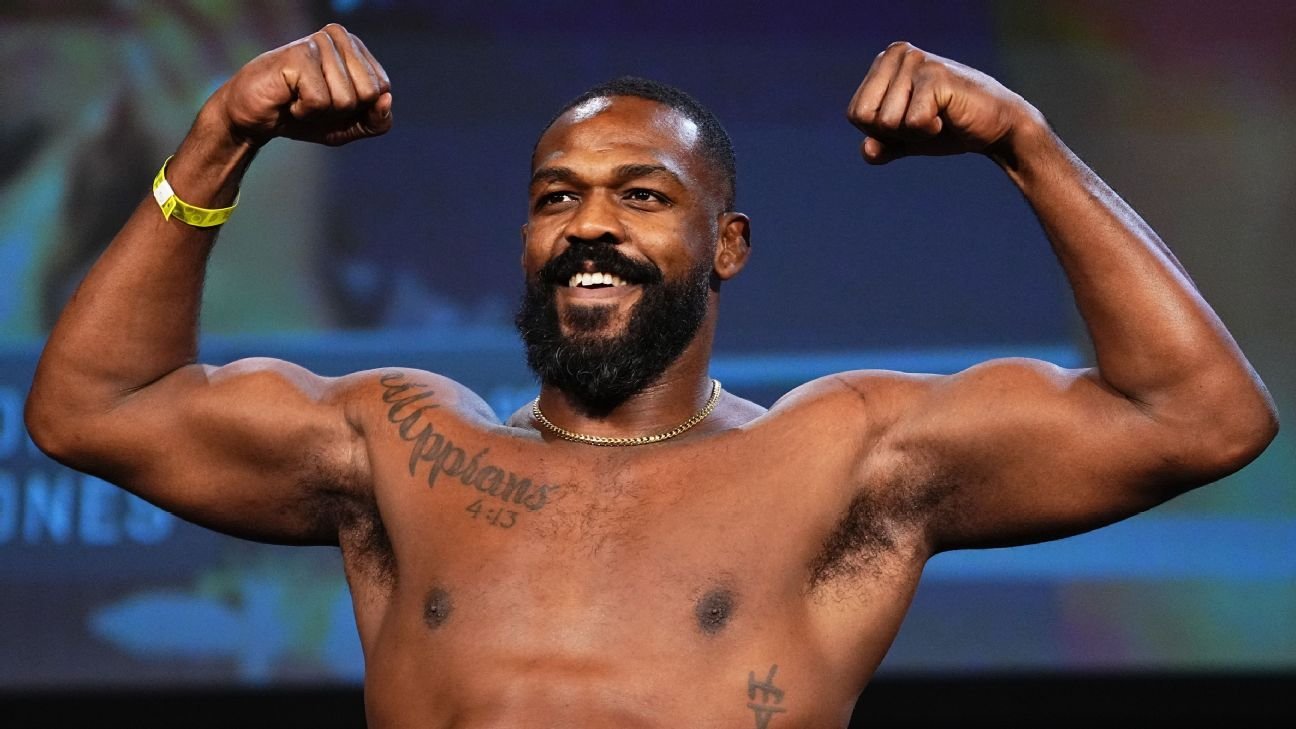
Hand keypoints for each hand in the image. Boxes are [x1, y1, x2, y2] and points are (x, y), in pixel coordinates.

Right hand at [210, 23, 391, 146]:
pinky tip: (289, 98)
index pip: (383, 88)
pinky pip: (321, 101)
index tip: (333, 104)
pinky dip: (304, 111)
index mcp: (355, 49)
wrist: (256, 119)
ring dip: (322, 112)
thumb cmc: (304, 117)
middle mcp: (338, 38)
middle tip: (316, 102)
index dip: (361, 109)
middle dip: (344, 111)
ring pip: (347, 99)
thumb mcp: (349, 126)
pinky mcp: (299, 56)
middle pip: (370, 93)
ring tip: (300, 98)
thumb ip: (377, 120)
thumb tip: (387, 99)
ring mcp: (318, 43)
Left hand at [846, 42, 1040, 164]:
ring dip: (913, 133)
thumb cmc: (949, 129)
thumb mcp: (906, 140)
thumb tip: (867, 151)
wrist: (996, 129)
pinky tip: (948, 116)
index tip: (910, 121)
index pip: (855, 113)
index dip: (880, 131)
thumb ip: (881, 146)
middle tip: (924, 120)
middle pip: (865, 116)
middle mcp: (898, 54)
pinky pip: (911, 123)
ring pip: (887, 121)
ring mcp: (917, 62)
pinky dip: (928, 131)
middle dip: (893, 132)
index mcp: (885, 62)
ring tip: (939, 117)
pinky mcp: (936, 77)